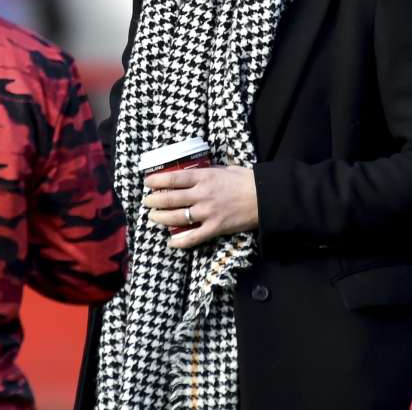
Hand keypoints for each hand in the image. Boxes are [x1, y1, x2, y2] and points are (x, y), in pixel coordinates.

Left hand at [142, 166, 257, 248]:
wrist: (265, 197)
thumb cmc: (247, 180)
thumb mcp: (225, 169)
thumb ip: (208, 172)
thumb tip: (195, 172)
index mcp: (205, 177)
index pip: (174, 179)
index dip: (157, 180)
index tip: (147, 182)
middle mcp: (202, 195)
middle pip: (170, 198)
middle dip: (154, 200)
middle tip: (147, 201)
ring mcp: (208, 213)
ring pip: (177, 217)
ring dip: (161, 218)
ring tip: (153, 217)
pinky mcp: (215, 228)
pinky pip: (193, 237)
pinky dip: (180, 242)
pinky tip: (171, 242)